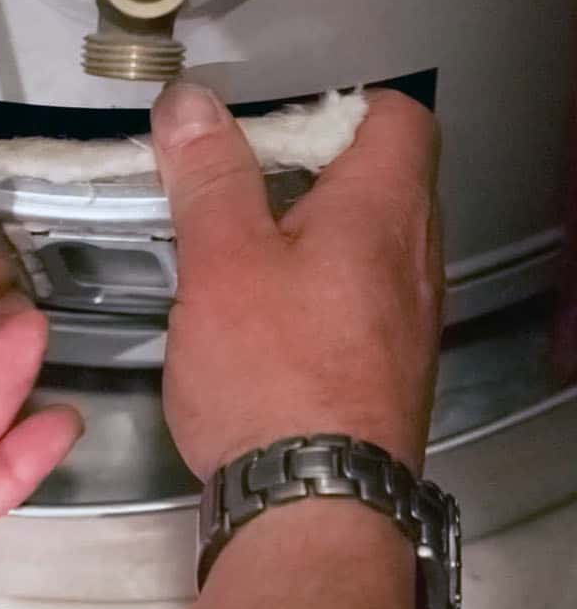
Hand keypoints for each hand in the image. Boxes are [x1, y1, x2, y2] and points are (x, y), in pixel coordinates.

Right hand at [151, 85, 441, 479]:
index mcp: (384, 211)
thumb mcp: (222, 260)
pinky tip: (262, 318)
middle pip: (382, 178)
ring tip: (240, 250)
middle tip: (236, 185)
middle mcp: (415, 259)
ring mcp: (408, 319)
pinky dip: (317, 285)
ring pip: (369, 243)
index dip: (337, 104)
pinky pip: (361, 298)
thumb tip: (193, 104)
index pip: (397, 117)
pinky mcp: (388, 368)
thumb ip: (211, 176)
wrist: (315, 504)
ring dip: (310, 231)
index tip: (268, 125)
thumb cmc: (271, 372)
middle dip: (308, 168)